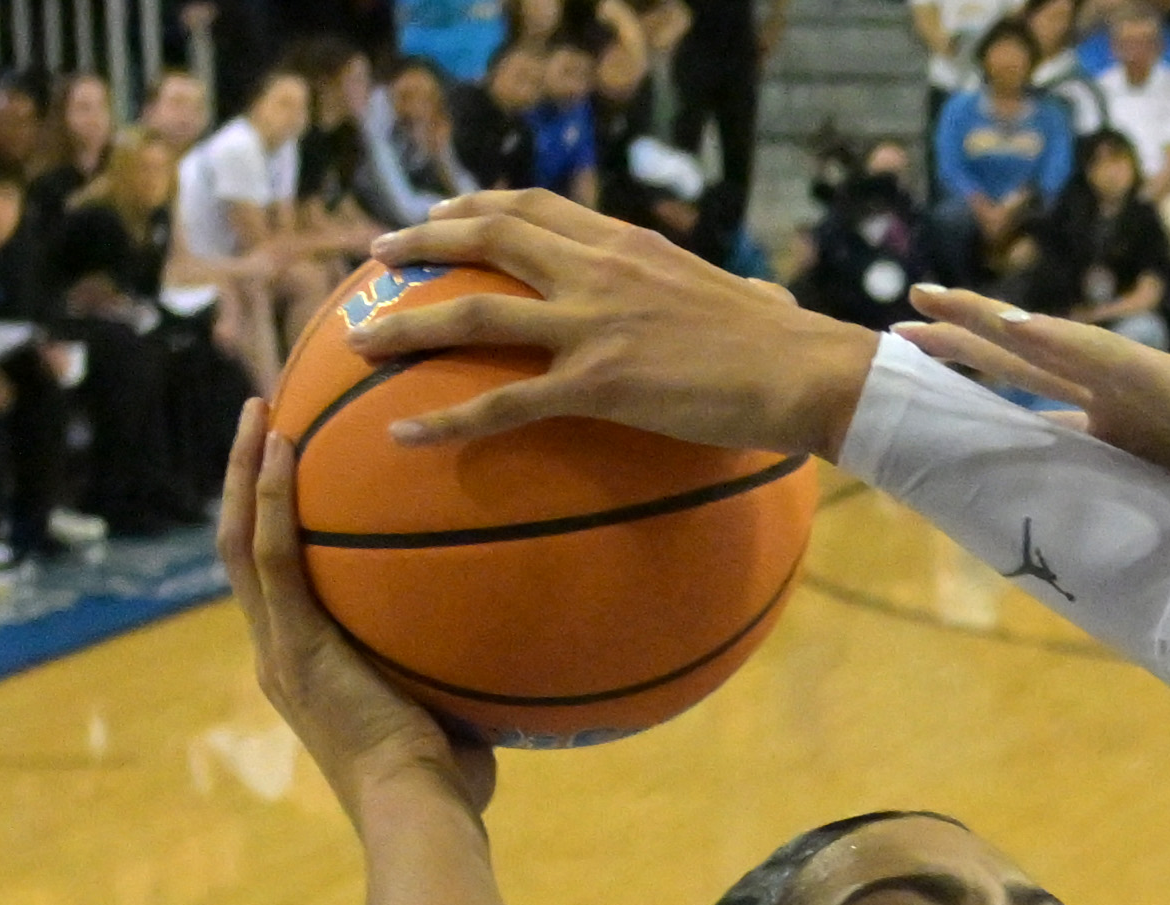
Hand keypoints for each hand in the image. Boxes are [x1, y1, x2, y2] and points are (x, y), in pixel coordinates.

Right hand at [219, 397, 495, 819]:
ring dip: (245, 472)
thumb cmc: (451, 787)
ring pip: (240, 539)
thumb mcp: (450, 710)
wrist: (421, 817)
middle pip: (240, 548)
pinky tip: (282, 446)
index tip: (288, 474)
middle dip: (244, 481)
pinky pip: (272, 555)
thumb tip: (515, 632)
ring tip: (260, 410)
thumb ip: (458, 667)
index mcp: (303, 669)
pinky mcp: (295, 645)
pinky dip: (272, 498)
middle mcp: (277, 655)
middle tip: (260, 419)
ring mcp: (280, 649)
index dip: (272, 525)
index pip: (274, 582)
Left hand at [358, 185, 869, 451]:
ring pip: (474, 311)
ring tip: (360, 338)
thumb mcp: (746, 295)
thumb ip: (729, 289)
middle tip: (379, 254)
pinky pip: (504, 402)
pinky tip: (403, 434)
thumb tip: (756, 295)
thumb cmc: (790, 345)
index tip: (443, 213)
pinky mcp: (599, 386)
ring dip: (408, 322)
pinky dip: (447, 419)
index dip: (478, 206)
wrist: (808, 372)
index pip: (535, 206)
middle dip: (422, 240)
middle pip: (488, 236)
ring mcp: (594, 325)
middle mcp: (599, 270)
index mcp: (627, 245)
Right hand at [902, 291, 1169, 551]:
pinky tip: (958, 409)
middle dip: (987, 322)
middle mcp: (1144, 389)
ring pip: (1036, 376)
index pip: (1110, 359)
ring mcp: (1126, 413)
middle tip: (916, 296)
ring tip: (910, 338)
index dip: (1059, 342)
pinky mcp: (1120, 441)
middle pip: (1054, 347)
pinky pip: (1046, 419)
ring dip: (977, 357)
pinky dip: (1002, 410)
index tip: (1004, 322)